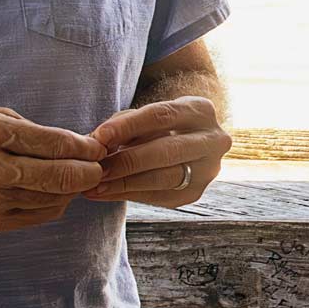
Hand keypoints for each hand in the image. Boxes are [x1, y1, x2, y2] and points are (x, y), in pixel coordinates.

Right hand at [0, 108, 107, 233]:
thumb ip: (26, 130)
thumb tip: (69, 142)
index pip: (55, 143)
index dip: (85, 147)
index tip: (98, 147)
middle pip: (60, 176)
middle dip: (88, 171)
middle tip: (98, 166)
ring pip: (51, 200)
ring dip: (71, 191)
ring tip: (79, 180)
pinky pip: (34, 217)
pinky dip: (52, 207)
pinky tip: (56, 196)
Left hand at [87, 97, 231, 205]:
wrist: (185, 144)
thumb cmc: (157, 126)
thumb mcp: (145, 116)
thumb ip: (124, 125)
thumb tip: (96, 143)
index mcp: (201, 111)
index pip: (162, 116)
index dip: (128, 126)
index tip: (99, 136)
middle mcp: (213, 140)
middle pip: (166, 151)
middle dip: (126, 161)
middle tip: (96, 169)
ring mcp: (208, 170)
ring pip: (164, 178)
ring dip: (125, 183)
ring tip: (95, 186)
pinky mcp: (195, 193)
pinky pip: (159, 196)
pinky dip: (128, 195)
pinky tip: (105, 193)